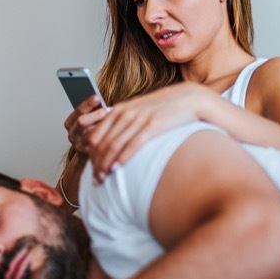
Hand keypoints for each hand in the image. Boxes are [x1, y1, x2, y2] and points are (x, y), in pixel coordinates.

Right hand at [63, 95, 109, 157]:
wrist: (88, 155)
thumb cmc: (91, 132)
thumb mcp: (90, 120)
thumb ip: (94, 111)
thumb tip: (103, 101)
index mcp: (71, 122)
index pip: (78, 110)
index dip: (88, 103)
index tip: (97, 97)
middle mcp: (73, 133)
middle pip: (81, 121)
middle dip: (96, 114)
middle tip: (108, 109)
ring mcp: (78, 144)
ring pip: (89, 134)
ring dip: (102, 126)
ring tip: (114, 120)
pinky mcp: (85, 154)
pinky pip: (95, 146)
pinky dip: (104, 138)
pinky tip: (113, 133)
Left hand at [87, 82, 215, 180]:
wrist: (188, 99)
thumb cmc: (163, 109)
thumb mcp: (138, 111)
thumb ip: (123, 122)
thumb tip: (110, 139)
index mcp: (119, 110)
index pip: (95, 135)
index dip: (91, 155)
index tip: (92, 170)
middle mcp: (125, 113)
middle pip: (102, 142)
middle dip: (96, 163)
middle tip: (95, 180)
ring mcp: (138, 118)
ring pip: (114, 145)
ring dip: (106, 164)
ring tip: (103, 178)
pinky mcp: (153, 125)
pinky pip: (132, 144)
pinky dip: (122, 158)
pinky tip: (116, 169)